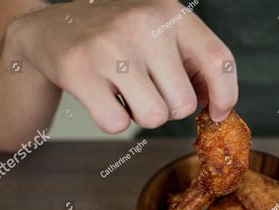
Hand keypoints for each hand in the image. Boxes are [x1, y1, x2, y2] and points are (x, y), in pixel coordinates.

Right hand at [4, 0, 237, 132]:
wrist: (51, 29)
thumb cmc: (117, 38)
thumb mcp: (159, 33)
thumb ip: (192, 62)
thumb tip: (218, 105)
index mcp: (170, 14)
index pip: (218, 60)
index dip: (226, 95)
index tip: (218, 113)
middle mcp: (144, 25)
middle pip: (183, 104)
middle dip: (168, 109)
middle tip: (148, 90)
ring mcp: (110, 47)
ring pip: (153, 118)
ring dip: (141, 116)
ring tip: (124, 91)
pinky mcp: (80, 71)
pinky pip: (117, 125)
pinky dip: (113, 120)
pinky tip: (102, 96)